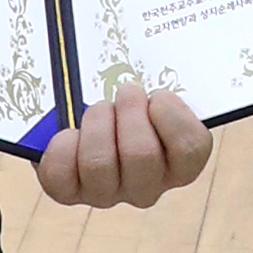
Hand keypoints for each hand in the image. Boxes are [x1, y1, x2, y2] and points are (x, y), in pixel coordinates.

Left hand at [39, 86, 211, 209]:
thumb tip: (173, 58)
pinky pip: (62, 173)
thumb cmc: (129, 105)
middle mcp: (146, 187)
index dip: (173, 116)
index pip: (191, 149)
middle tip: (125, 93)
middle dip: (128, 110)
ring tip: (98, 111)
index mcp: (177, 166)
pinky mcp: (69, 193)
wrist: (85, 117)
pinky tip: (70, 134)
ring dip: (96, 123)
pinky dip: (62, 145)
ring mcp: (107, 194)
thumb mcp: (154, 92)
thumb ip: (164, 84)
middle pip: (141, 154)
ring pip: (99, 162)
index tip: (157, 97)